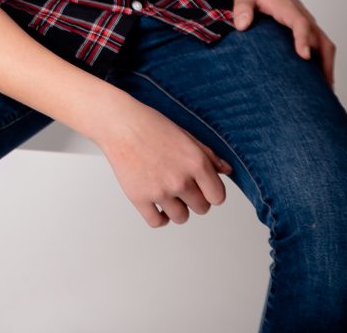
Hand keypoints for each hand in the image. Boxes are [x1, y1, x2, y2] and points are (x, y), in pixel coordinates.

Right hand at [97, 97, 232, 228]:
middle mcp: (180, 180)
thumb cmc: (151, 125)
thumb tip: (227, 171)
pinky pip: (157, 222)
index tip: (204, 188)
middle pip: (201, 209)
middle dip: (195, 199)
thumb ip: (209, 155)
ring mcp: (160, 192)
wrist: (119, 124)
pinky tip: (157, 204)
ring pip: (181, 218)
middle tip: (183, 185)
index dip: (212, 192)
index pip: (218, 197)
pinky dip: (160, 217)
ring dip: (178, 208)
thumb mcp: (186, 135)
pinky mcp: (139, 199)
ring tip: (168, 191)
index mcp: (196, 163)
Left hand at [232, 0, 335, 87]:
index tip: (304, 56)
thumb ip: (242, 8)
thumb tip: (241, 26)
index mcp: (288, 9)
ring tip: (324, 94)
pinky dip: (325, 63)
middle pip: (322, 40)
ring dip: (328, 67)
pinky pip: (321, 47)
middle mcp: (303, 17)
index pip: (300, 24)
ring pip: (325, 46)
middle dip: (324, 63)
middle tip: (321, 90)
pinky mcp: (307, 29)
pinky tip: (319, 83)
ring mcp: (308, 24)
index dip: (303, 39)